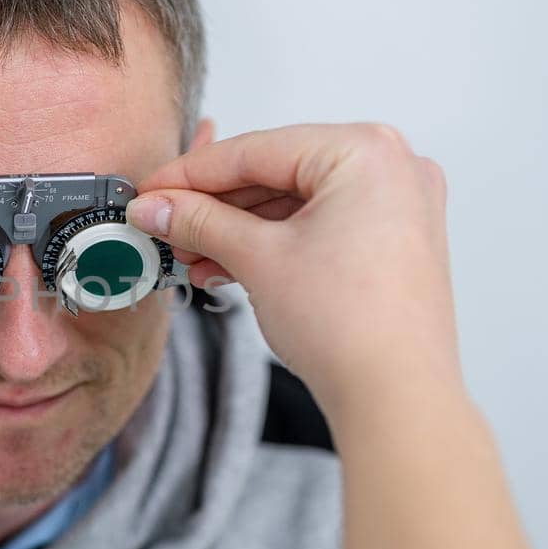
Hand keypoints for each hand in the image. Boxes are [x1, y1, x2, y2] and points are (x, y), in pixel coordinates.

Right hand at [128, 123, 458, 417]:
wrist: (396, 398)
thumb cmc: (350, 326)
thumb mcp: (257, 258)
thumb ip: (199, 221)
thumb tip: (155, 207)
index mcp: (365, 150)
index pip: (255, 150)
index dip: (189, 174)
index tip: (150, 192)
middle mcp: (391, 166)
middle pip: (276, 173)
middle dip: (214, 208)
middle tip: (163, 226)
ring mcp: (397, 204)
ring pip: (295, 202)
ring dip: (238, 230)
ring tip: (190, 257)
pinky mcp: (393, 241)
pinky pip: (320, 225)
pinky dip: (274, 243)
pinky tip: (228, 266)